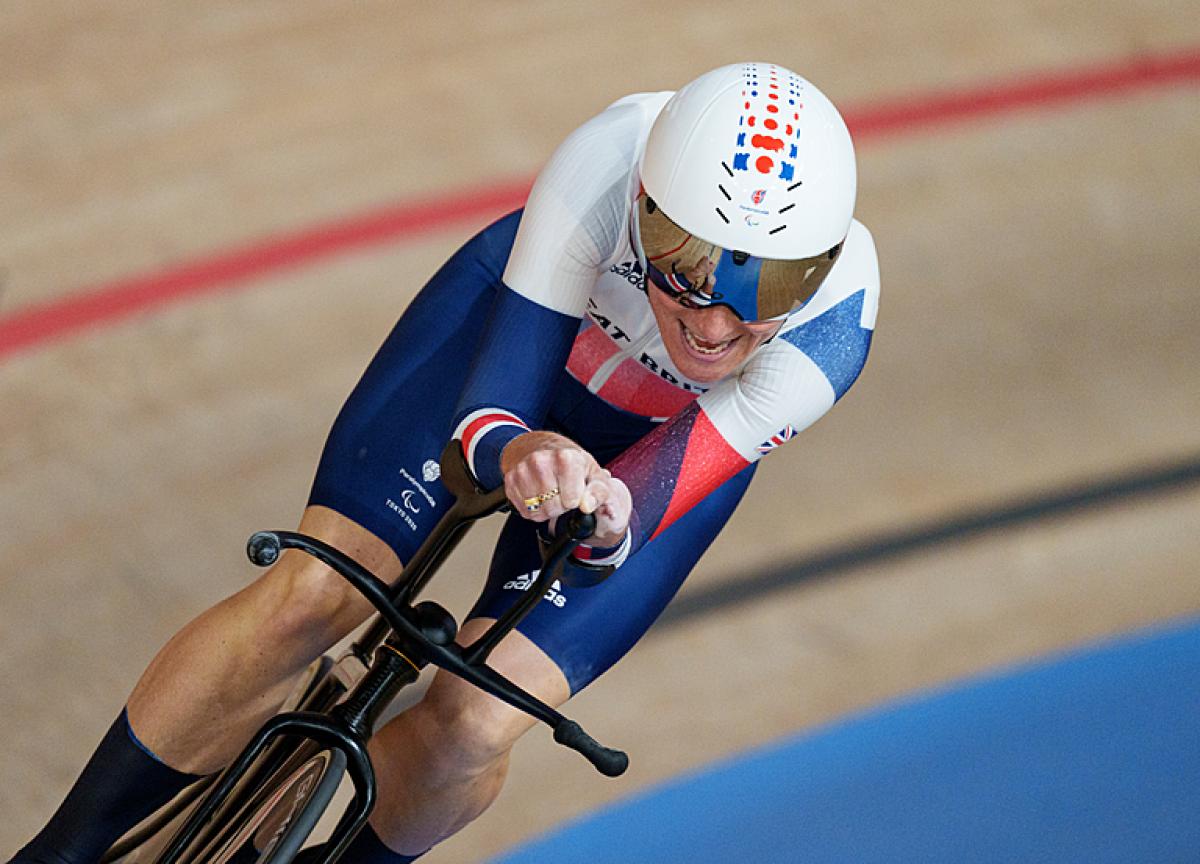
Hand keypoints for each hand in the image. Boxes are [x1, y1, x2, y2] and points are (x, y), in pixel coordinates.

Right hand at [501, 431, 631, 546]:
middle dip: (561, 505)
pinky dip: (533, 509)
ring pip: (538, 512)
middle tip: (562, 490)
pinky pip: (524, 511)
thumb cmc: (569, 461)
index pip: (572, 501)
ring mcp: (523, 471)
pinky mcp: (510, 481)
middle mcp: (541, 462)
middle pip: (553, 508)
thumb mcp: (593, 472)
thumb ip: (599, 492)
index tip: (575, 489)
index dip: (576, 500)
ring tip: (551, 492)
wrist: (539, 445)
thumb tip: (587, 507)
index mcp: (566, 458)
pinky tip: (538, 494)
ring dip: (547, 509)